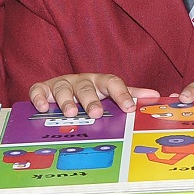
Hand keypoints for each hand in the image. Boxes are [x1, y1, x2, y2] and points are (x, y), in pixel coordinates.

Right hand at [30, 73, 159, 118]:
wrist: (61, 87)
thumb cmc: (90, 92)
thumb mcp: (110, 93)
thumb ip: (131, 95)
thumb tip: (155, 96)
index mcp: (99, 81)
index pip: (113, 82)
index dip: (122, 94)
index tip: (129, 108)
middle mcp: (81, 81)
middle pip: (87, 87)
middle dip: (91, 100)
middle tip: (96, 113)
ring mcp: (61, 83)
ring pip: (63, 88)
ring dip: (67, 100)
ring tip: (71, 113)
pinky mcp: (43, 88)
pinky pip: (39, 90)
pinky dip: (39, 97)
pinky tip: (42, 108)